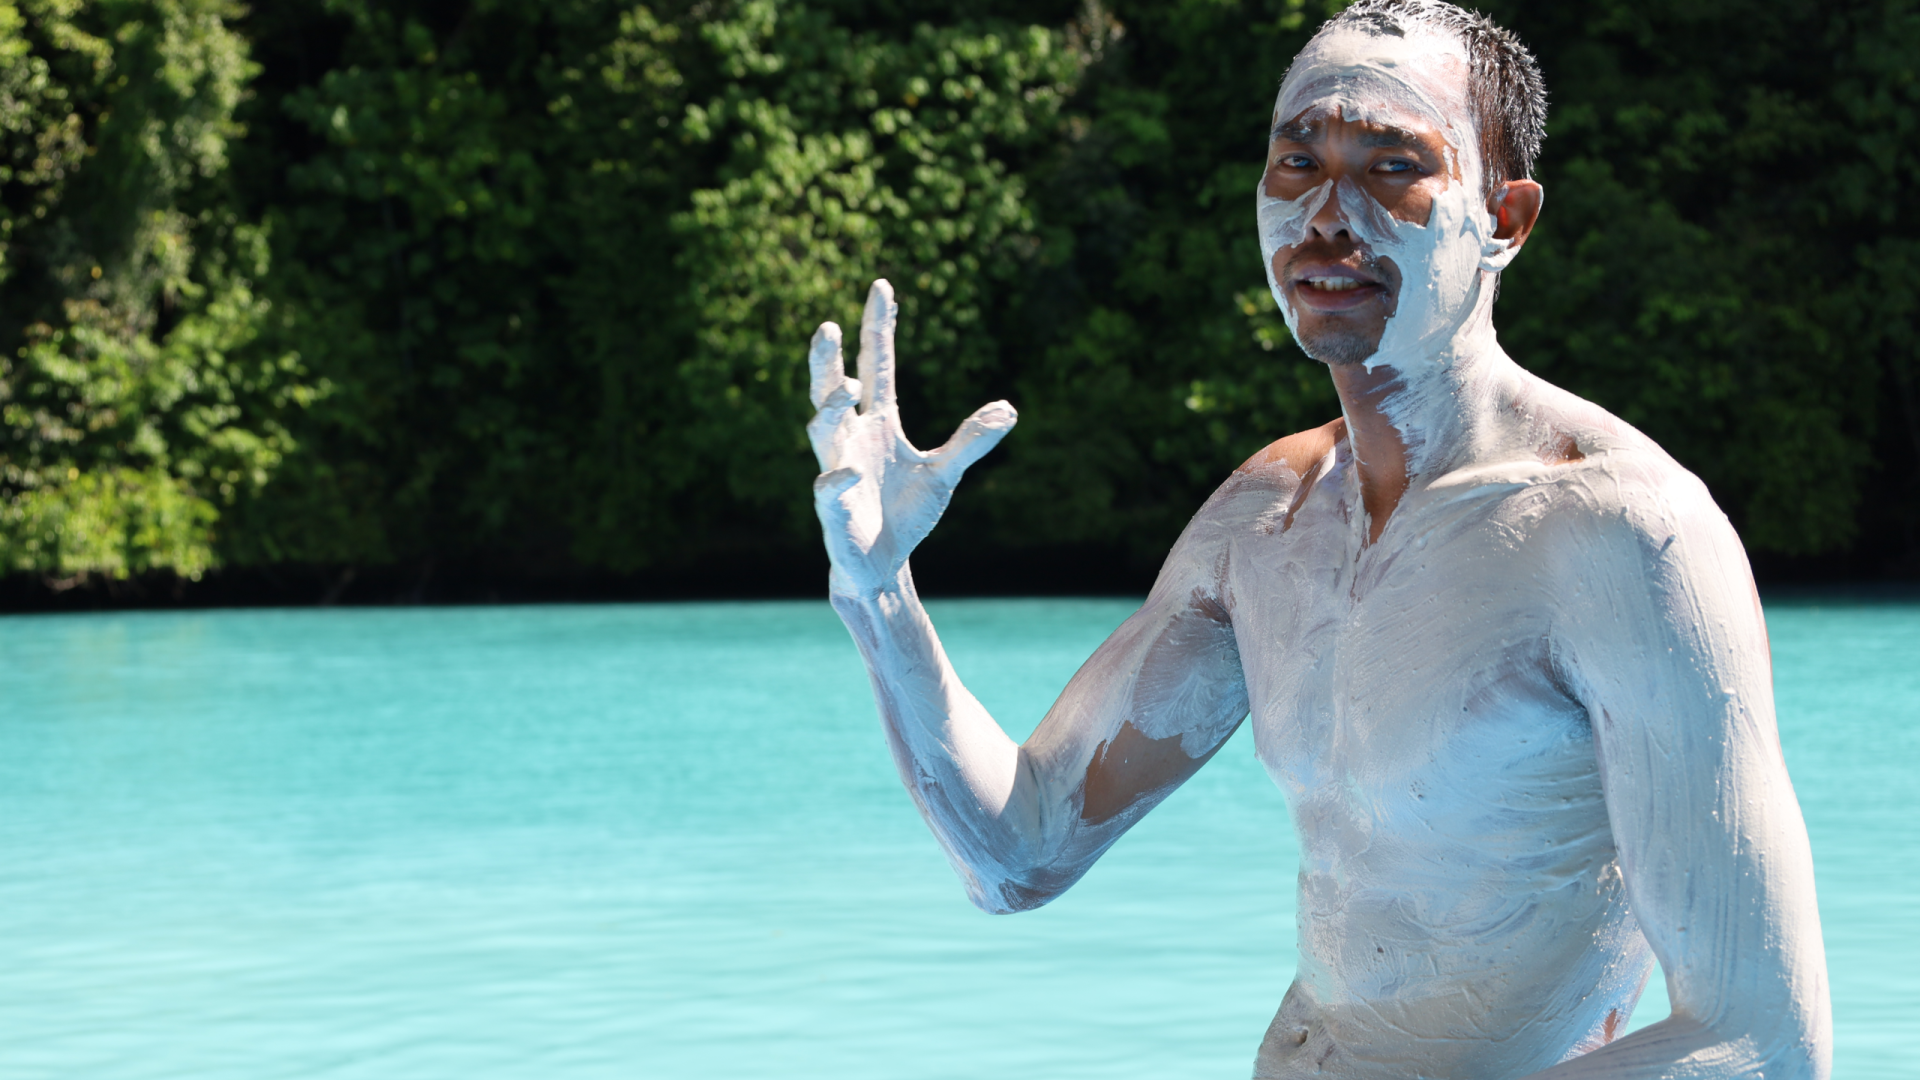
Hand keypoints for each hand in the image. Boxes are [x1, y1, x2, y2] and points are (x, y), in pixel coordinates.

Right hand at [807, 280, 1016, 596]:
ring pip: (822, 431)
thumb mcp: (943, 473)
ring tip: (847, 390)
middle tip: (826, 327)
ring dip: (830, 409)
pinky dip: (838, 482)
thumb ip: (971, 441)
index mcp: (878, 424)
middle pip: (831, 390)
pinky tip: (850, 476)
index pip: (876, 365)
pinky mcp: (833, 510)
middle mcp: (851, 440)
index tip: (883, 286)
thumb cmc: (904, 516)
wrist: (881, 569)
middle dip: (825, 360)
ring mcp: (838, 470)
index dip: (878, 327)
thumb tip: (1010, 409)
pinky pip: (828, 490)